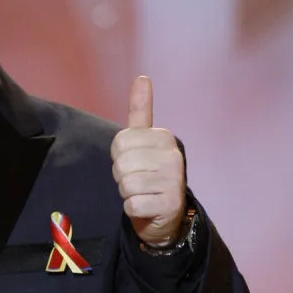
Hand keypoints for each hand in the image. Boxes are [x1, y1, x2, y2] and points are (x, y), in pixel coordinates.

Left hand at [111, 76, 185, 245]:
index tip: (133, 162)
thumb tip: (142, 77)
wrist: (164, 214)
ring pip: (125, 183)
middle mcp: (174, 156)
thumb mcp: (143, 141)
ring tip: (142, 192)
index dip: (118, 156)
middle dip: (121, 175)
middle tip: (137, 180)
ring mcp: (174, 181)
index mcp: (164, 137)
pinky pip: (132, 203)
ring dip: (127, 192)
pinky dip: (132, 209)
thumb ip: (140, 111)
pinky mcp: (169, 204)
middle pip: (121, 163)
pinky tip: (145, 207)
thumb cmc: (148, 173)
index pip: (119, 141)